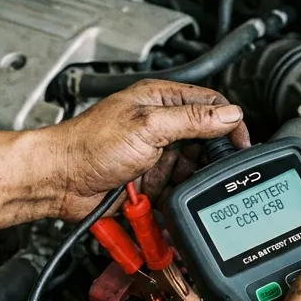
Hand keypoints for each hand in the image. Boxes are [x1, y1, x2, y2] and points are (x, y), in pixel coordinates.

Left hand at [48, 80, 249, 219]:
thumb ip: (191, 120)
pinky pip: (173, 190)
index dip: (229, 123)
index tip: (241, 144)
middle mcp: (160, 124)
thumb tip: (228, 115)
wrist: (59, 181)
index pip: (210, 104)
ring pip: (190, 170)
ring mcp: (154, 153)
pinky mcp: (148, 180)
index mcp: (160, 100)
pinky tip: (168, 201)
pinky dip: (174, 198)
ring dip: (187, 182)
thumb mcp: (148, 127)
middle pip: (204, 141)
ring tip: (177, 187)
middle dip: (207, 160)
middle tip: (208, 172)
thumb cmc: (88, 145)